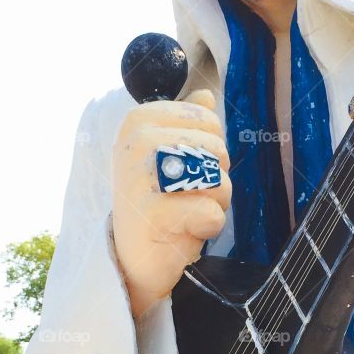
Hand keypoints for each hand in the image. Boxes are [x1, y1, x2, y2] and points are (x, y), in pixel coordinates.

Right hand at [111, 89, 231, 318]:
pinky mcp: (152, 215)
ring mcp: (140, 178)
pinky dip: (209, 227)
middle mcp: (135, 144)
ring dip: (216, 203)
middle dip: (216, 179)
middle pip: (218, 149)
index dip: (211, 149)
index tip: (184, 170)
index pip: (209, 119)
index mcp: (138, 121)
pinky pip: (212, 213)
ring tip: (188, 214)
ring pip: (220, 180)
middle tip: (187, 197)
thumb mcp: (169, 157)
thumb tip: (206, 94)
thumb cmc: (158, 203)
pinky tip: (185, 231)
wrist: (134, 259)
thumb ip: (187, 123)